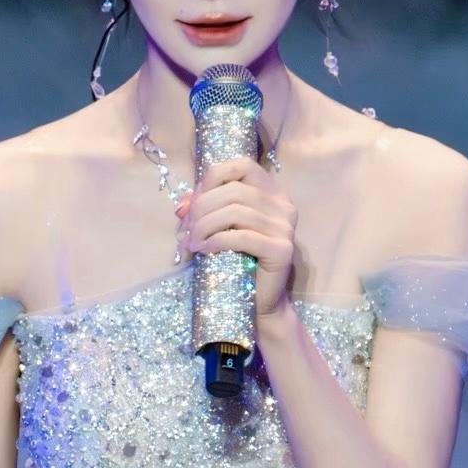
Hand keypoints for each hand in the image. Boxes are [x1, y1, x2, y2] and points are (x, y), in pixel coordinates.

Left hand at [175, 152, 297, 321]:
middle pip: (234, 190)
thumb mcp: (217, 229)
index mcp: (272, 193)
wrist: (258, 303)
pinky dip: (217, 240)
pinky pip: (243, 236)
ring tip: (191, 242)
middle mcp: (283, 205)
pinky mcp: (282, 250)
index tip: (193, 203)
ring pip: (236, 211)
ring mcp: (286, 227)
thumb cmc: (236, 262)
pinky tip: (204, 249)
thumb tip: (181, 206)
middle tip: (185, 230)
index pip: (242, 165)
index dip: (212, 178)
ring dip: (204, 226)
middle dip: (201, 208)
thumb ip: (202, 210)